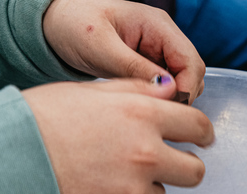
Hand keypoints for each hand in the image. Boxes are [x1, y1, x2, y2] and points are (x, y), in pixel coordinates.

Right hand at [22, 78, 214, 193]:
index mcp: (144, 117)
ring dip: (141, 191)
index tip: (200, 140)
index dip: (201, 134)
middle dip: (183, 168)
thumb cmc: (40, 121)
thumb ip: (137, 92)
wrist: (5, 163)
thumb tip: (169, 91)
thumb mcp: (91, 92)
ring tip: (102, 180)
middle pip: (195, 172)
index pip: (198, 127)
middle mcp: (147, 156)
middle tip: (162, 167)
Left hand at [43, 0, 204, 102]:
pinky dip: (160, 100)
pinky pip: (166, 87)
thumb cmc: (72, 24)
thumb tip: (168, 90)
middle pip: (192, 74)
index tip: (171, 110)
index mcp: (157, 25)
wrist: (54, 24)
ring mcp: (157, 52)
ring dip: (172, 100)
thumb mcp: (101, 47)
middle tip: (158, 116)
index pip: (191, 61)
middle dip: (182, 97)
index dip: (187, 89)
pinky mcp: (148, 65)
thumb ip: (135, 68)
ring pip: (182, 83)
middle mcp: (163, 37)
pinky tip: (142, 107)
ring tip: (148, 113)